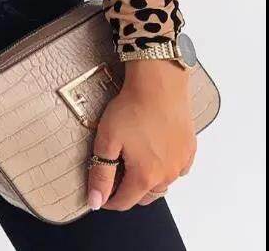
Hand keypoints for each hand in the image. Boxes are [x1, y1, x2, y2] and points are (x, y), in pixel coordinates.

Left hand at [87, 60, 196, 211]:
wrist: (159, 85)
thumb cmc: (132, 108)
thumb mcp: (107, 139)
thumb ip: (100, 173)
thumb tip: (96, 200)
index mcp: (145, 176)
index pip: (124, 201)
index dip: (108, 201)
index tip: (100, 195)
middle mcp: (167, 174)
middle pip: (145, 196)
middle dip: (128, 192)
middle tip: (114, 177)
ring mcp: (181, 162)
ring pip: (162, 184)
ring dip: (147, 182)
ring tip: (132, 165)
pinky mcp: (189, 149)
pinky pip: (177, 168)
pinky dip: (164, 168)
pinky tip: (154, 154)